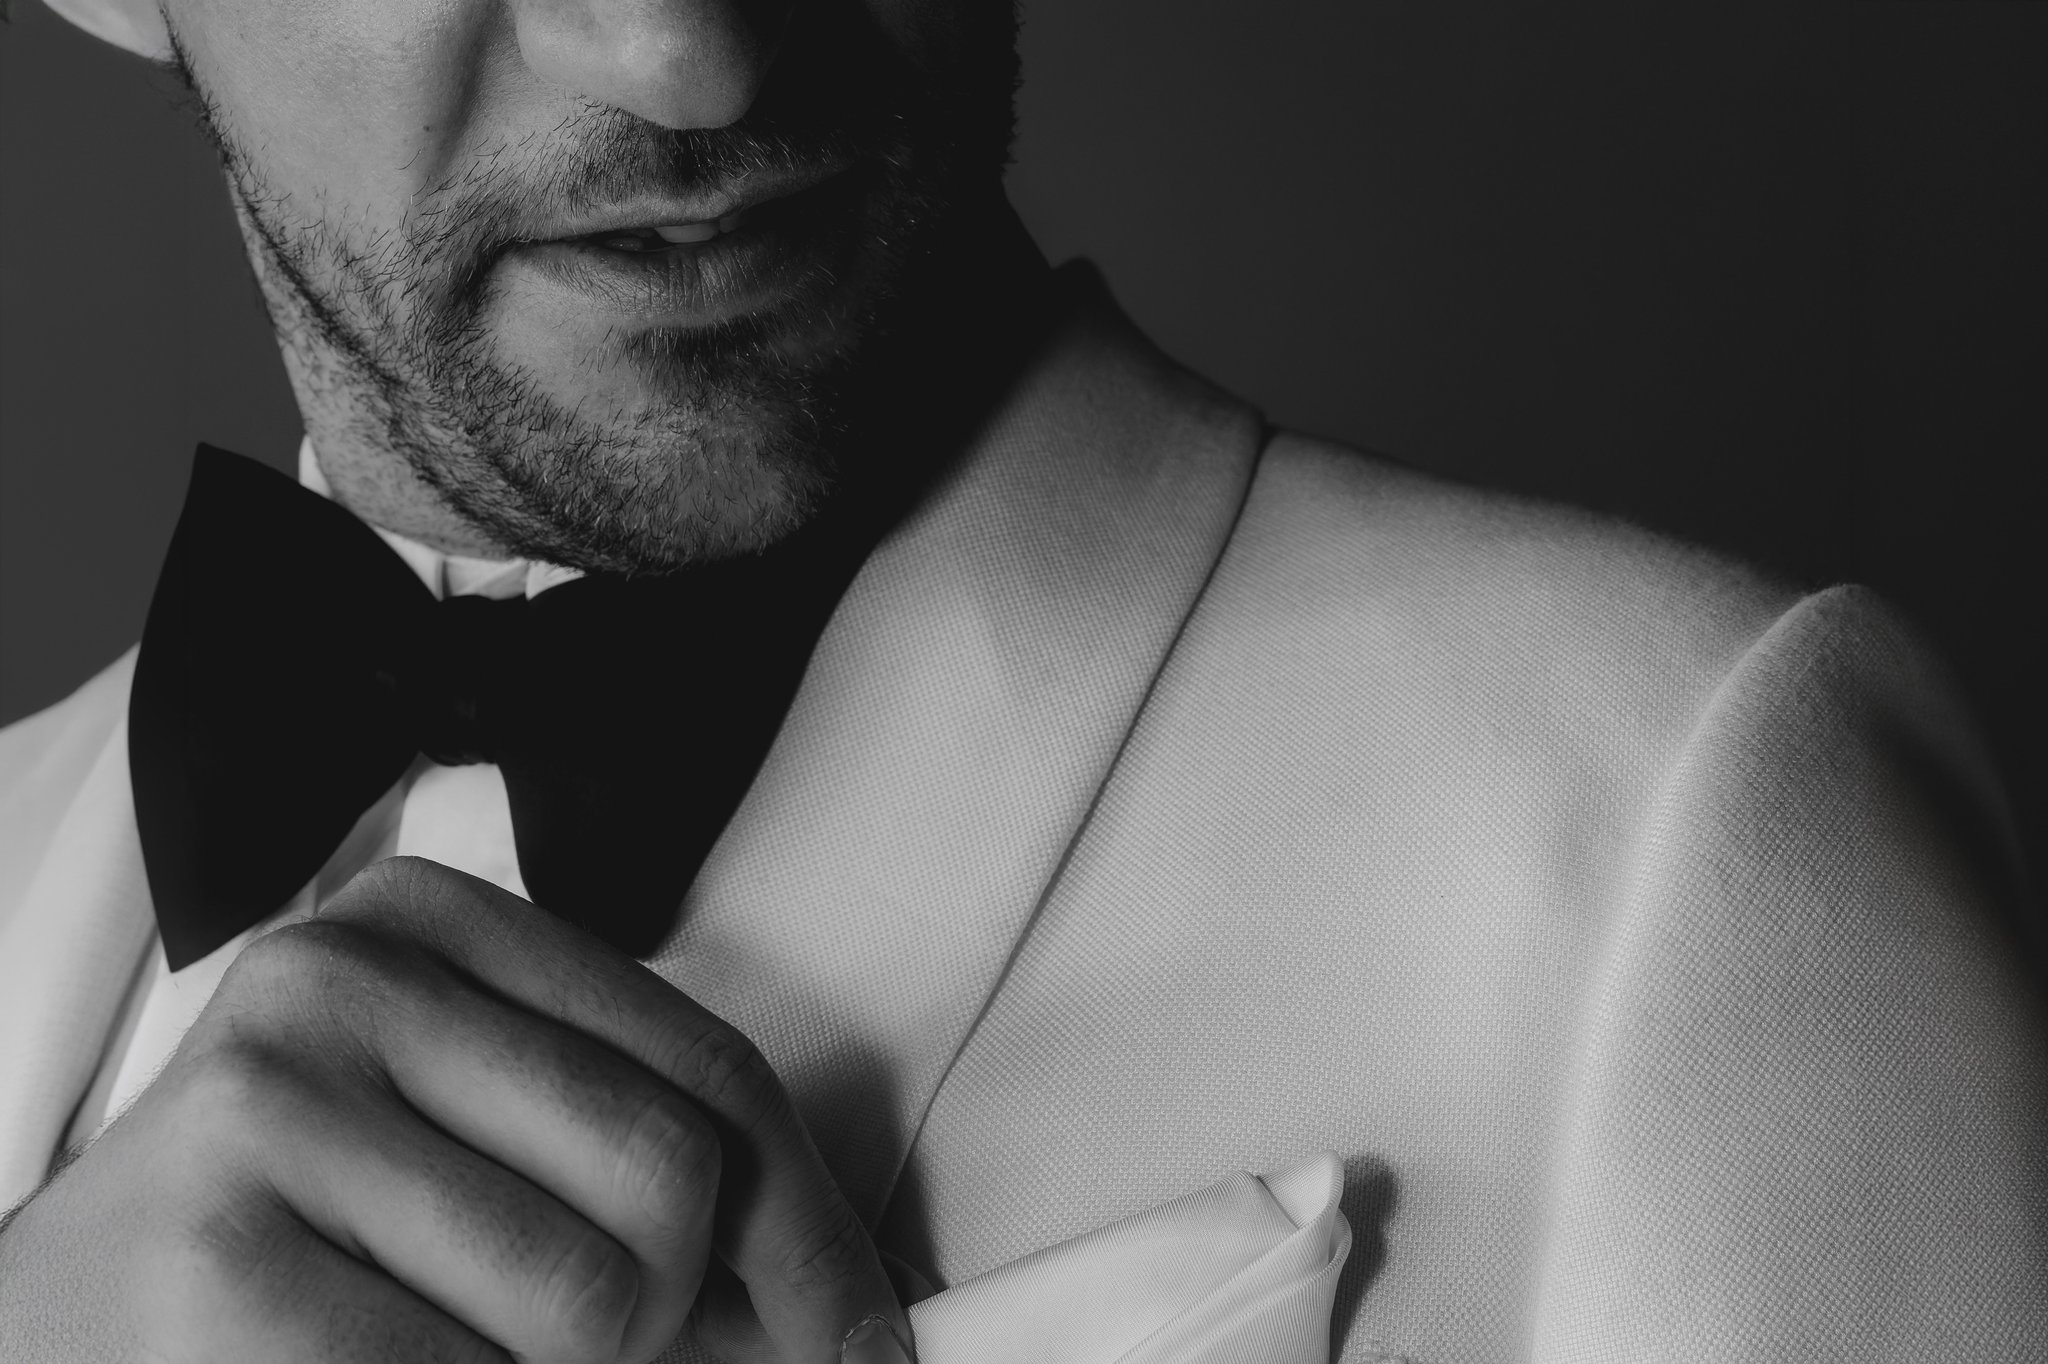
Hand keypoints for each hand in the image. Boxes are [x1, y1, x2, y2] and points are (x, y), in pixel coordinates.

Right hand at [0, 856, 912, 1363]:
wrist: (57, 1323)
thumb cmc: (301, 1234)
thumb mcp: (462, 1131)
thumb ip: (627, 1156)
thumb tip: (846, 1298)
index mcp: (430, 919)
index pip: (710, 1068)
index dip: (814, 1225)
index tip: (865, 1336)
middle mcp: (342, 977)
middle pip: (674, 1173)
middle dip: (680, 1314)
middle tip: (608, 1351)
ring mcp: (268, 1106)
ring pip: (594, 1300)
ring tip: (463, 1353)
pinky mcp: (215, 1260)